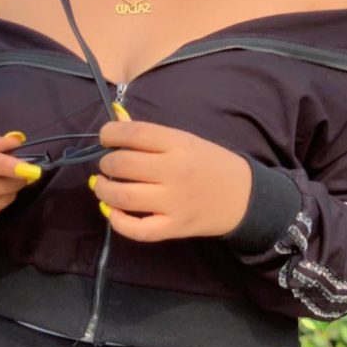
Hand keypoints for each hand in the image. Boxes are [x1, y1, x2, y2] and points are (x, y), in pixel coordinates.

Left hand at [90, 117, 251, 242]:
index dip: (110, 133)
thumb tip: (115, 117)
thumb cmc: (211, 163)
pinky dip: (117, 221)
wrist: (245, 197)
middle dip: (106, 163)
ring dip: (103, 189)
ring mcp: (174, 202)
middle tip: (108, 164)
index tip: (106, 138)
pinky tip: (112, 210)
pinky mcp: (174, 227)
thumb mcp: (186, 140)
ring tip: (101, 185)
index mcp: (180, 144)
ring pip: (123, 196)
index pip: (134, 133)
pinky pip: (137, 230)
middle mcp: (175, 171)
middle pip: (123, 164)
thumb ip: (150, 134)